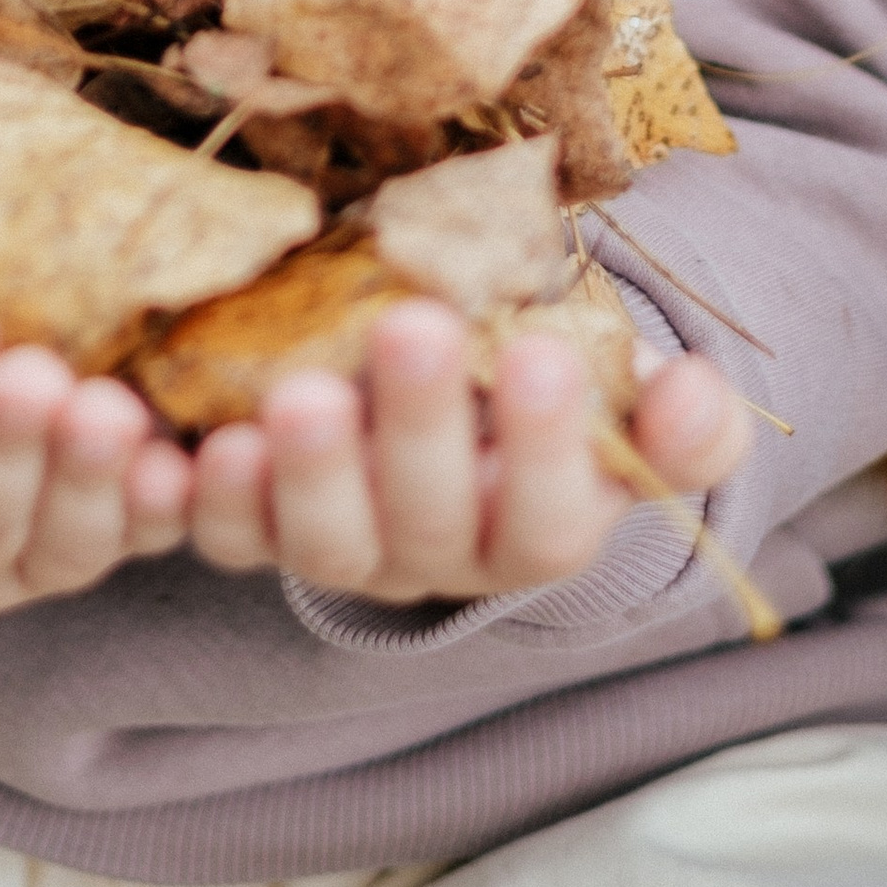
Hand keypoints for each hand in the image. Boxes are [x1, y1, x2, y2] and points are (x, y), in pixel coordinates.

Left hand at [187, 301, 749, 603]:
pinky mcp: (257, 527)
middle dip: (421, 431)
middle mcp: (440, 557)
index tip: (540, 352)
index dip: (546, 447)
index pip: (551, 520)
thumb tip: (695, 391)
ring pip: (323, 544)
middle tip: (412, 329)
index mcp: (538, 529)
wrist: (449, 399)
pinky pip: (224, 532)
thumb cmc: (538, 381)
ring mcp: (345, 547)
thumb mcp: (620, 395)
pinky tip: (191, 443)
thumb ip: (678, 412)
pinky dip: (203, 498)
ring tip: (294, 396)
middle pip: (431, 526)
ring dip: (306, 476)